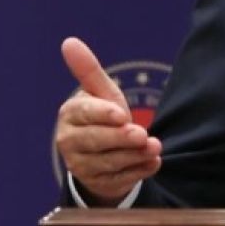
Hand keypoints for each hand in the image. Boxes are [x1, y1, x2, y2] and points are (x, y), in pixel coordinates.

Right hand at [54, 37, 161, 204]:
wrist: (102, 152)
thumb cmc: (102, 116)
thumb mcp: (101, 93)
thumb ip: (88, 70)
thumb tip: (69, 41)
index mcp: (70, 115)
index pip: (84, 113)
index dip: (103, 115)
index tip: (121, 114)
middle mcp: (69, 142)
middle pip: (95, 141)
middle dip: (121, 139)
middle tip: (142, 135)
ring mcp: (81, 166)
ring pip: (110, 162)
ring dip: (135, 155)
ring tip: (155, 146)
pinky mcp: (97, 184)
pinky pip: (120, 179)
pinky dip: (139, 171)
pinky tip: (153, 163)